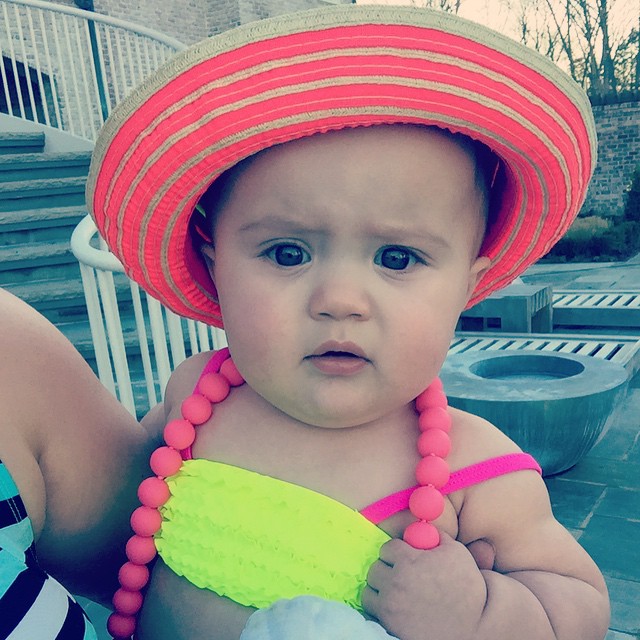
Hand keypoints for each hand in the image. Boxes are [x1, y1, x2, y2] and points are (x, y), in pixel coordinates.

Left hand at [361, 533, 486, 639]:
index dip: (397, 552)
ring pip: (369, 590)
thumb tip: (422, 527)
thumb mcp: (455, 552)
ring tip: (395, 592)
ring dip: (380, 589)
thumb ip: (434, 536)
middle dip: (387, 569)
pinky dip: (379, 607)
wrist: (472, 627)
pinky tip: (393, 607)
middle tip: (399, 576)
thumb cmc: (466, 588)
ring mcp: (390, 606)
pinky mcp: (388, 624)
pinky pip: (371, 610)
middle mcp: (395, 582)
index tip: (405, 559)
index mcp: (408, 561)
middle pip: (375, 568)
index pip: (387, 548)